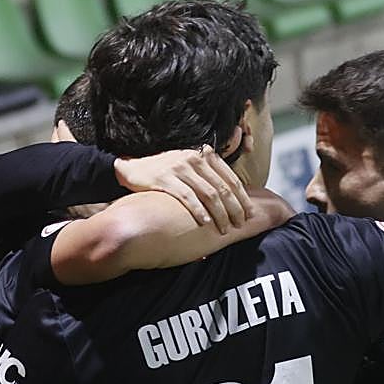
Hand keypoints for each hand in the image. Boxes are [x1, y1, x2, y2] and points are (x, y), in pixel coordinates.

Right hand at [113, 146, 251, 233]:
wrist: (132, 167)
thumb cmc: (167, 172)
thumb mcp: (190, 167)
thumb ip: (210, 177)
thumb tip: (233, 202)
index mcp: (205, 155)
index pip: (231, 179)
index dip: (243, 198)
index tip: (250, 214)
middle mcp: (194, 159)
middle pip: (223, 188)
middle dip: (235, 209)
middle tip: (240, 225)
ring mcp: (179, 167)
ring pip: (209, 195)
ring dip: (220, 214)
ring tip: (225, 229)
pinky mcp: (164, 178)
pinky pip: (187, 197)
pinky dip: (199, 211)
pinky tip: (206, 223)